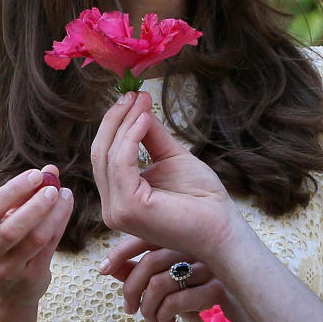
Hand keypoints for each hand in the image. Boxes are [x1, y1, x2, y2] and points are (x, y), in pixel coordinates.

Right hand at [0, 166, 72, 304]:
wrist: (4, 291)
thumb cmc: (6, 245)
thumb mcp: (5, 220)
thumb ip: (24, 196)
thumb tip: (50, 170)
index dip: (14, 189)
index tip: (36, 174)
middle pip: (11, 227)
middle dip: (35, 204)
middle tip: (53, 187)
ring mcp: (8, 268)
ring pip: (34, 239)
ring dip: (53, 214)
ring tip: (65, 195)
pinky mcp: (30, 276)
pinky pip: (49, 248)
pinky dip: (60, 224)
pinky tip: (66, 208)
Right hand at [91, 92, 240, 261]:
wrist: (222, 227)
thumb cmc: (202, 199)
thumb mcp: (171, 158)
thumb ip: (150, 136)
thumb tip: (138, 106)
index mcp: (120, 197)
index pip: (105, 155)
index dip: (115, 123)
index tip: (132, 96)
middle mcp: (112, 207)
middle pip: (100, 153)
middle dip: (116, 119)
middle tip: (132, 94)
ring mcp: (116, 211)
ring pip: (108, 156)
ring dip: (123, 123)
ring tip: (140, 101)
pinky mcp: (127, 209)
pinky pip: (121, 164)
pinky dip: (130, 137)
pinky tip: (143, 120)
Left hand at [101, 241, 250, 321]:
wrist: (247, 313)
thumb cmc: (205, 297)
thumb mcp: (170, 283)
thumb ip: (141, 272)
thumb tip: (108, 267)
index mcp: (185, 237)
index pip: (145, 236)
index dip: (120, 253)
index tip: (102, 269)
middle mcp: (198, 245)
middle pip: (150, 261)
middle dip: (131, 289)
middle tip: (130, 309)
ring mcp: (210, 266)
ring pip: (161, 283)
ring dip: (148, 308)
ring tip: (152, 320)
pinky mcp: (218, 289)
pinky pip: (177, 300)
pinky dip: (165, 315)